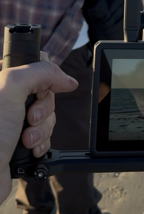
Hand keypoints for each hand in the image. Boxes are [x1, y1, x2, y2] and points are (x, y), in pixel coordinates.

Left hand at [0, 61, 77, 204]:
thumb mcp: (11, 88)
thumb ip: (41, 72)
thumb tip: (67, 79)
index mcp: (0, 80)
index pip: (33, 64)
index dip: (43, 78)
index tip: (39, 90)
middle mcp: (6, 99)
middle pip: (45, 92)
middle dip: (43, 109)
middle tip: (28, 118)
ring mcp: (13, 120)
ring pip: (47, 115)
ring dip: (41, 129)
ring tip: (25, 139)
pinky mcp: (20, 140)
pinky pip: (44, 135)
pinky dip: (41, 142)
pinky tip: (29, 149)